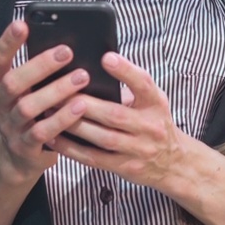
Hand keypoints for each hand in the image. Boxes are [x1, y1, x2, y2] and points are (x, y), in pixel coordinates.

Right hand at [0, 20, 92, 181]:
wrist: (18, 157)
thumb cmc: (31, 110)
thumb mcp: (27, 88)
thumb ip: (38, 69)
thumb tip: (67, 41)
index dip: (7, 41)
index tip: (22, 24)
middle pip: (12, 81)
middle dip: (40, 65)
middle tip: (67, 51)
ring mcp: (9, 126)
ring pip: (27, 107)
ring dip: (56, 91)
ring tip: (82, 77)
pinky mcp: (24, 146)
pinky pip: (42, 132)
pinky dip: (62, 118)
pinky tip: (80, 106)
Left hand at [53, 53, 188, 190]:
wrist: (173, 162)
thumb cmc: (154, 123)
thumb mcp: (152, 102)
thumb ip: (131, 87)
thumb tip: (93, 70)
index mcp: (155, 103)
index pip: (144, 83)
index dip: (126, 70)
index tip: (106, 57)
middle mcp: (149, 126)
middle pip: (114, 114)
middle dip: (84, 103)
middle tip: (58, 91)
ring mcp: (138, 149)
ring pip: (102, 137)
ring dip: (74, 125)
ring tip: (51, 113)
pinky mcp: (125, 167)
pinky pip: (94, 158)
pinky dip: (72, 149)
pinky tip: (55, 138)